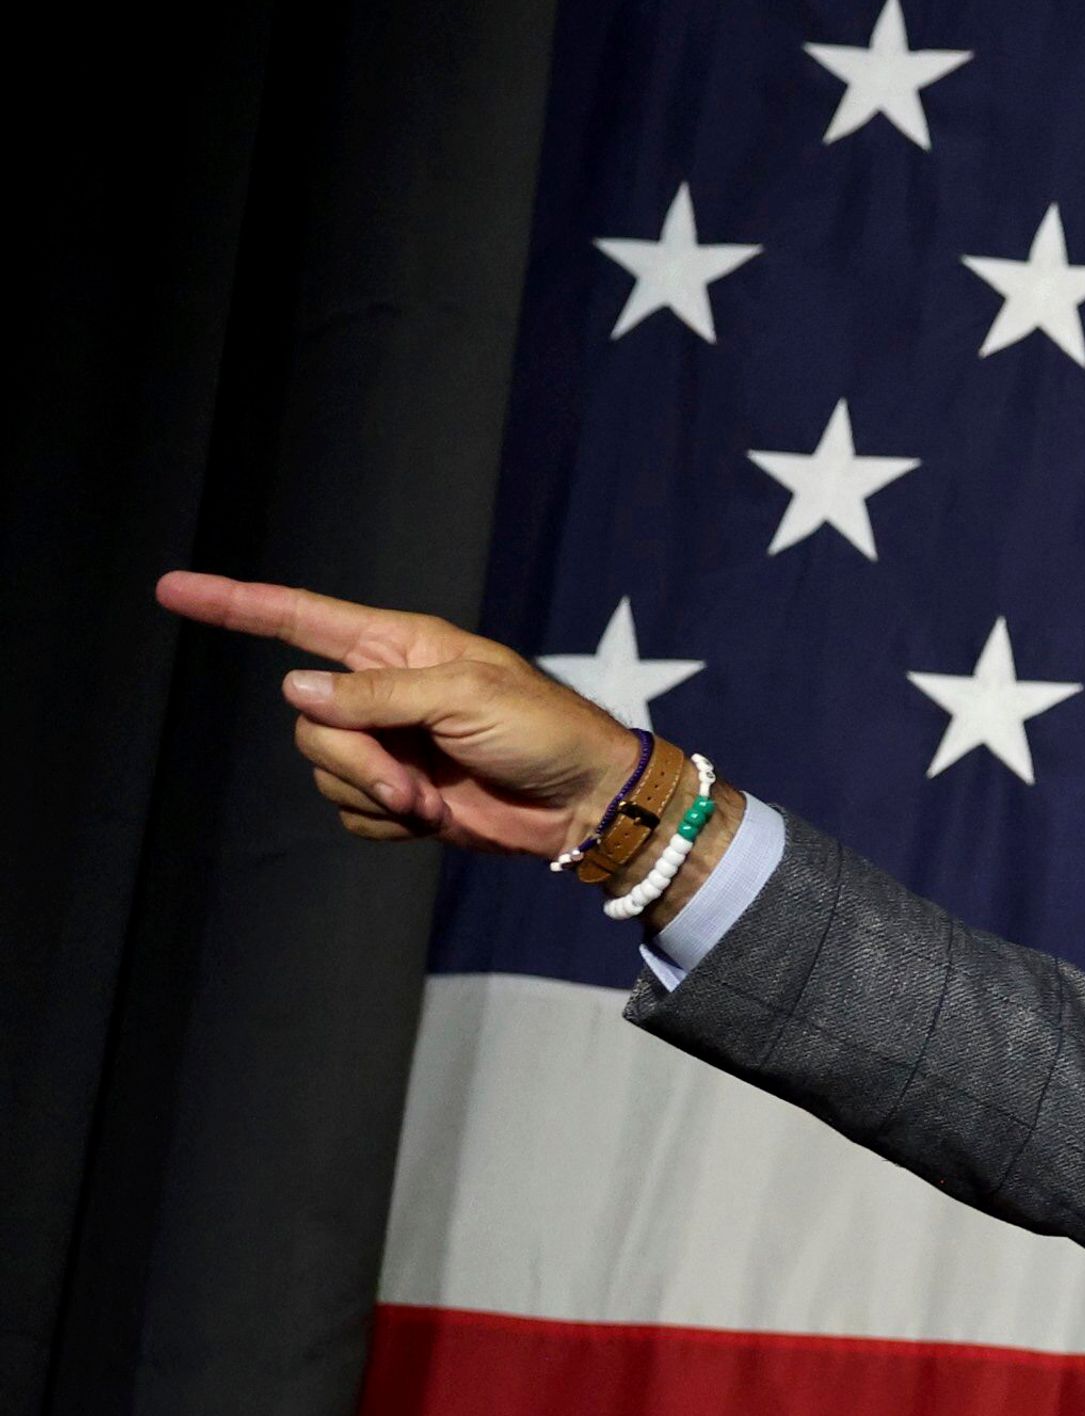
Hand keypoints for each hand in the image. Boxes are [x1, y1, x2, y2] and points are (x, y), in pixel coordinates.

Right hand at [155, 572, 640, 859]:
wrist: (583, 804)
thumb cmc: (544, 731)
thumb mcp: (464, 697)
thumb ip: (376, 695)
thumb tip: (295, 692)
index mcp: (396, 647)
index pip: (297, 620)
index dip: (232, 605)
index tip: (170, 590)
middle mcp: (380, 693)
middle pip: (307, 721)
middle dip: (353, 759)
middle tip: (413, 782)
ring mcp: (386, 747)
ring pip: (322, 770)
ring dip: (375, 795)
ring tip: (432, 800)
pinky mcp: (396, 798)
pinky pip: (349, 815)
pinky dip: (386, 825)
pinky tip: (432, 819)